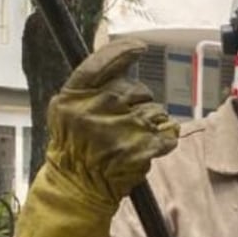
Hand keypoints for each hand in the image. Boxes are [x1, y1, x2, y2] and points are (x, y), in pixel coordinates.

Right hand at [16, 38, 179, 236]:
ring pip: (155, 111)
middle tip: (124, 124)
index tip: (140, 48)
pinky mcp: (139, 149)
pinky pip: (168, 133)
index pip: (101, 63)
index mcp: (72, 98)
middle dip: (138, 103)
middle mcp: (93, 109)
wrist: (76, 188)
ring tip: (132, 140)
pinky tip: (150, 148)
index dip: (123, 51)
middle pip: (137, 89)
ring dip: (151, 124)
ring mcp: (117, 129)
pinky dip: (165, 139)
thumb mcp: (69, 113)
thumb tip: (122, 56)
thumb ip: (92, 88)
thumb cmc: (75, 148)